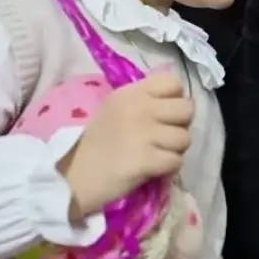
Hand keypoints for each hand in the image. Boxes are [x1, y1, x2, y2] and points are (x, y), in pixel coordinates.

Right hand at [58, 73, 194, 218]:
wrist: (71, 176)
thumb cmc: (97, 143)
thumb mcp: (116, 108)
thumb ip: (145, 99)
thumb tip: (177, 99)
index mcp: (131, 93)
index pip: (173, 82)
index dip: (175, 98)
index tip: (163, 114)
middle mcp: (140, 108)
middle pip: (187, 109)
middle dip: (180, 125)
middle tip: (164, 137)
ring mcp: (144, 133)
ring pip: (184, 138)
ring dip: (175, 150)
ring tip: (157, 154)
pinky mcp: (146, 159)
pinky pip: (176, 161)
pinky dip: (168, 168)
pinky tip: (154, 168)